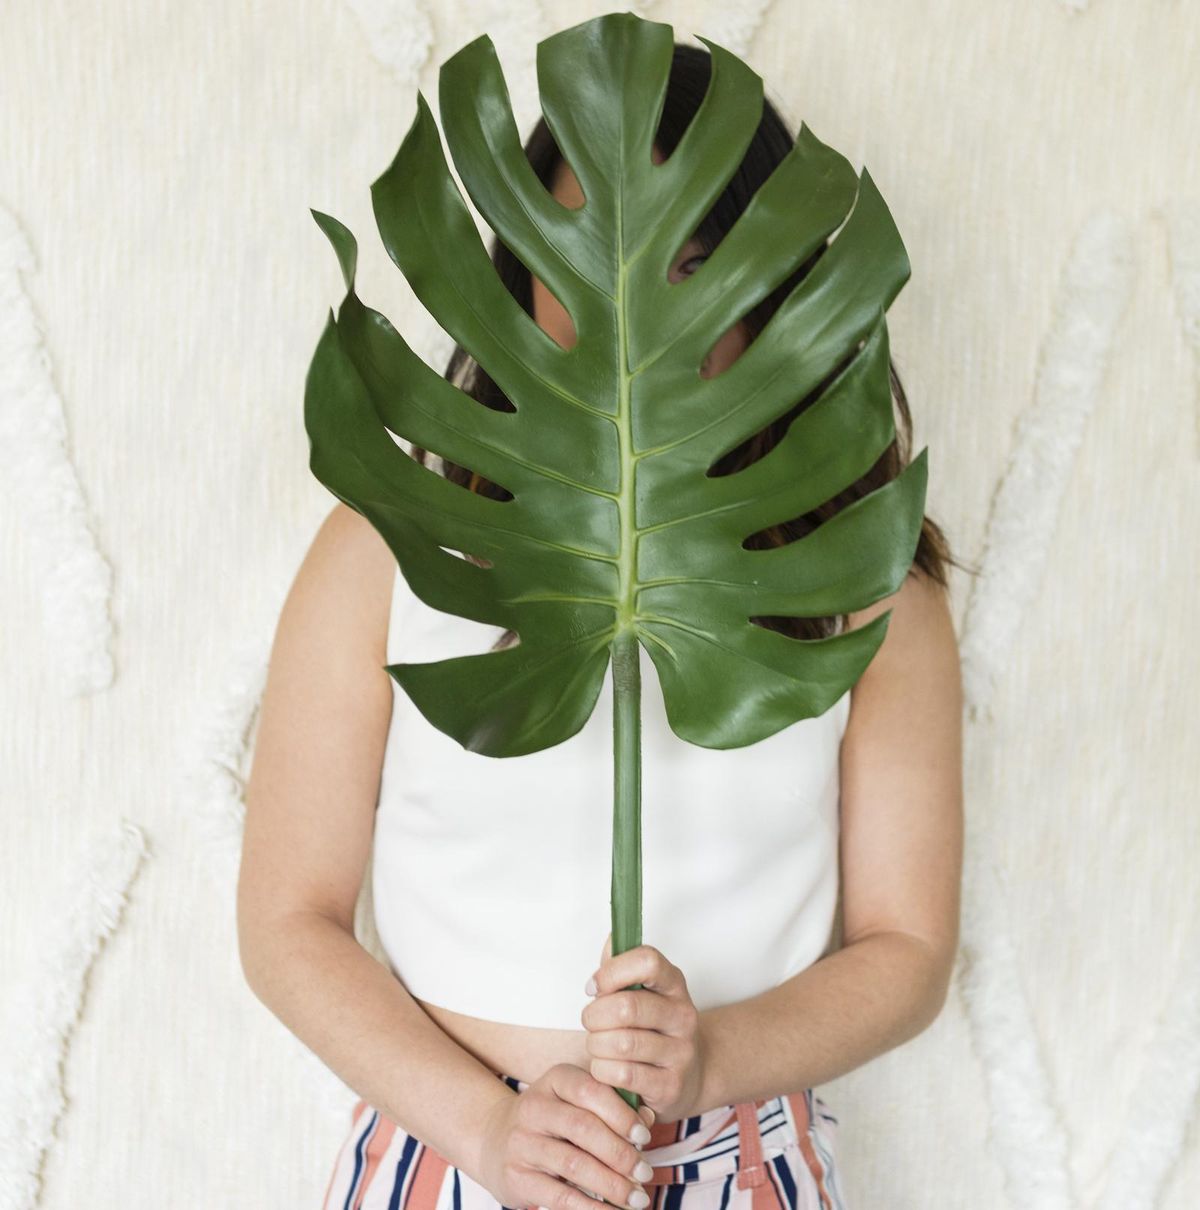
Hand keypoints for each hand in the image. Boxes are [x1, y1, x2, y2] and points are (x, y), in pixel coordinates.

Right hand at [476, 1062, 655, 1209]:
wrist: (498, 1141)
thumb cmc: (556, 1121)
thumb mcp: (580, 1103)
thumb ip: (615, 1106)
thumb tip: (648, 1117)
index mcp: (555, 1080)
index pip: (591, 1090)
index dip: (621, 1114)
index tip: (645, 1137)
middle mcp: (534, 1106)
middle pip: (584, 1128)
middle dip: (621, 1154)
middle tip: (645, 1173)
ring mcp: (521, 1142)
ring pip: (574, 1164)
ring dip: (612, 1185)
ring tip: (638, 1198)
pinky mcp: (516, 1176)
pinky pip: (560, 1196)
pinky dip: (591, 1208)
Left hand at [581, 932, 708, 1122]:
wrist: (690, 1076)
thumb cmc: (652, 1028)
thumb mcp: (642, 993)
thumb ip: (620, 967)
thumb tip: (611, 940)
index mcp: (674, 984)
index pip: (647, 961)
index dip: (612, 971)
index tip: (594, 986)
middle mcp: (683, 1015)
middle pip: (626, 1007)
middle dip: (594, 1016)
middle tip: (590, 1023)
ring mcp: (680, 1052)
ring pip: (621, 1043)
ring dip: (596, 1046)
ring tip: (598, 1046)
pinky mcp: (671, 1086)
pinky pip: (623, 1074)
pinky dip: (603, 1071)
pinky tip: (605, 1069)